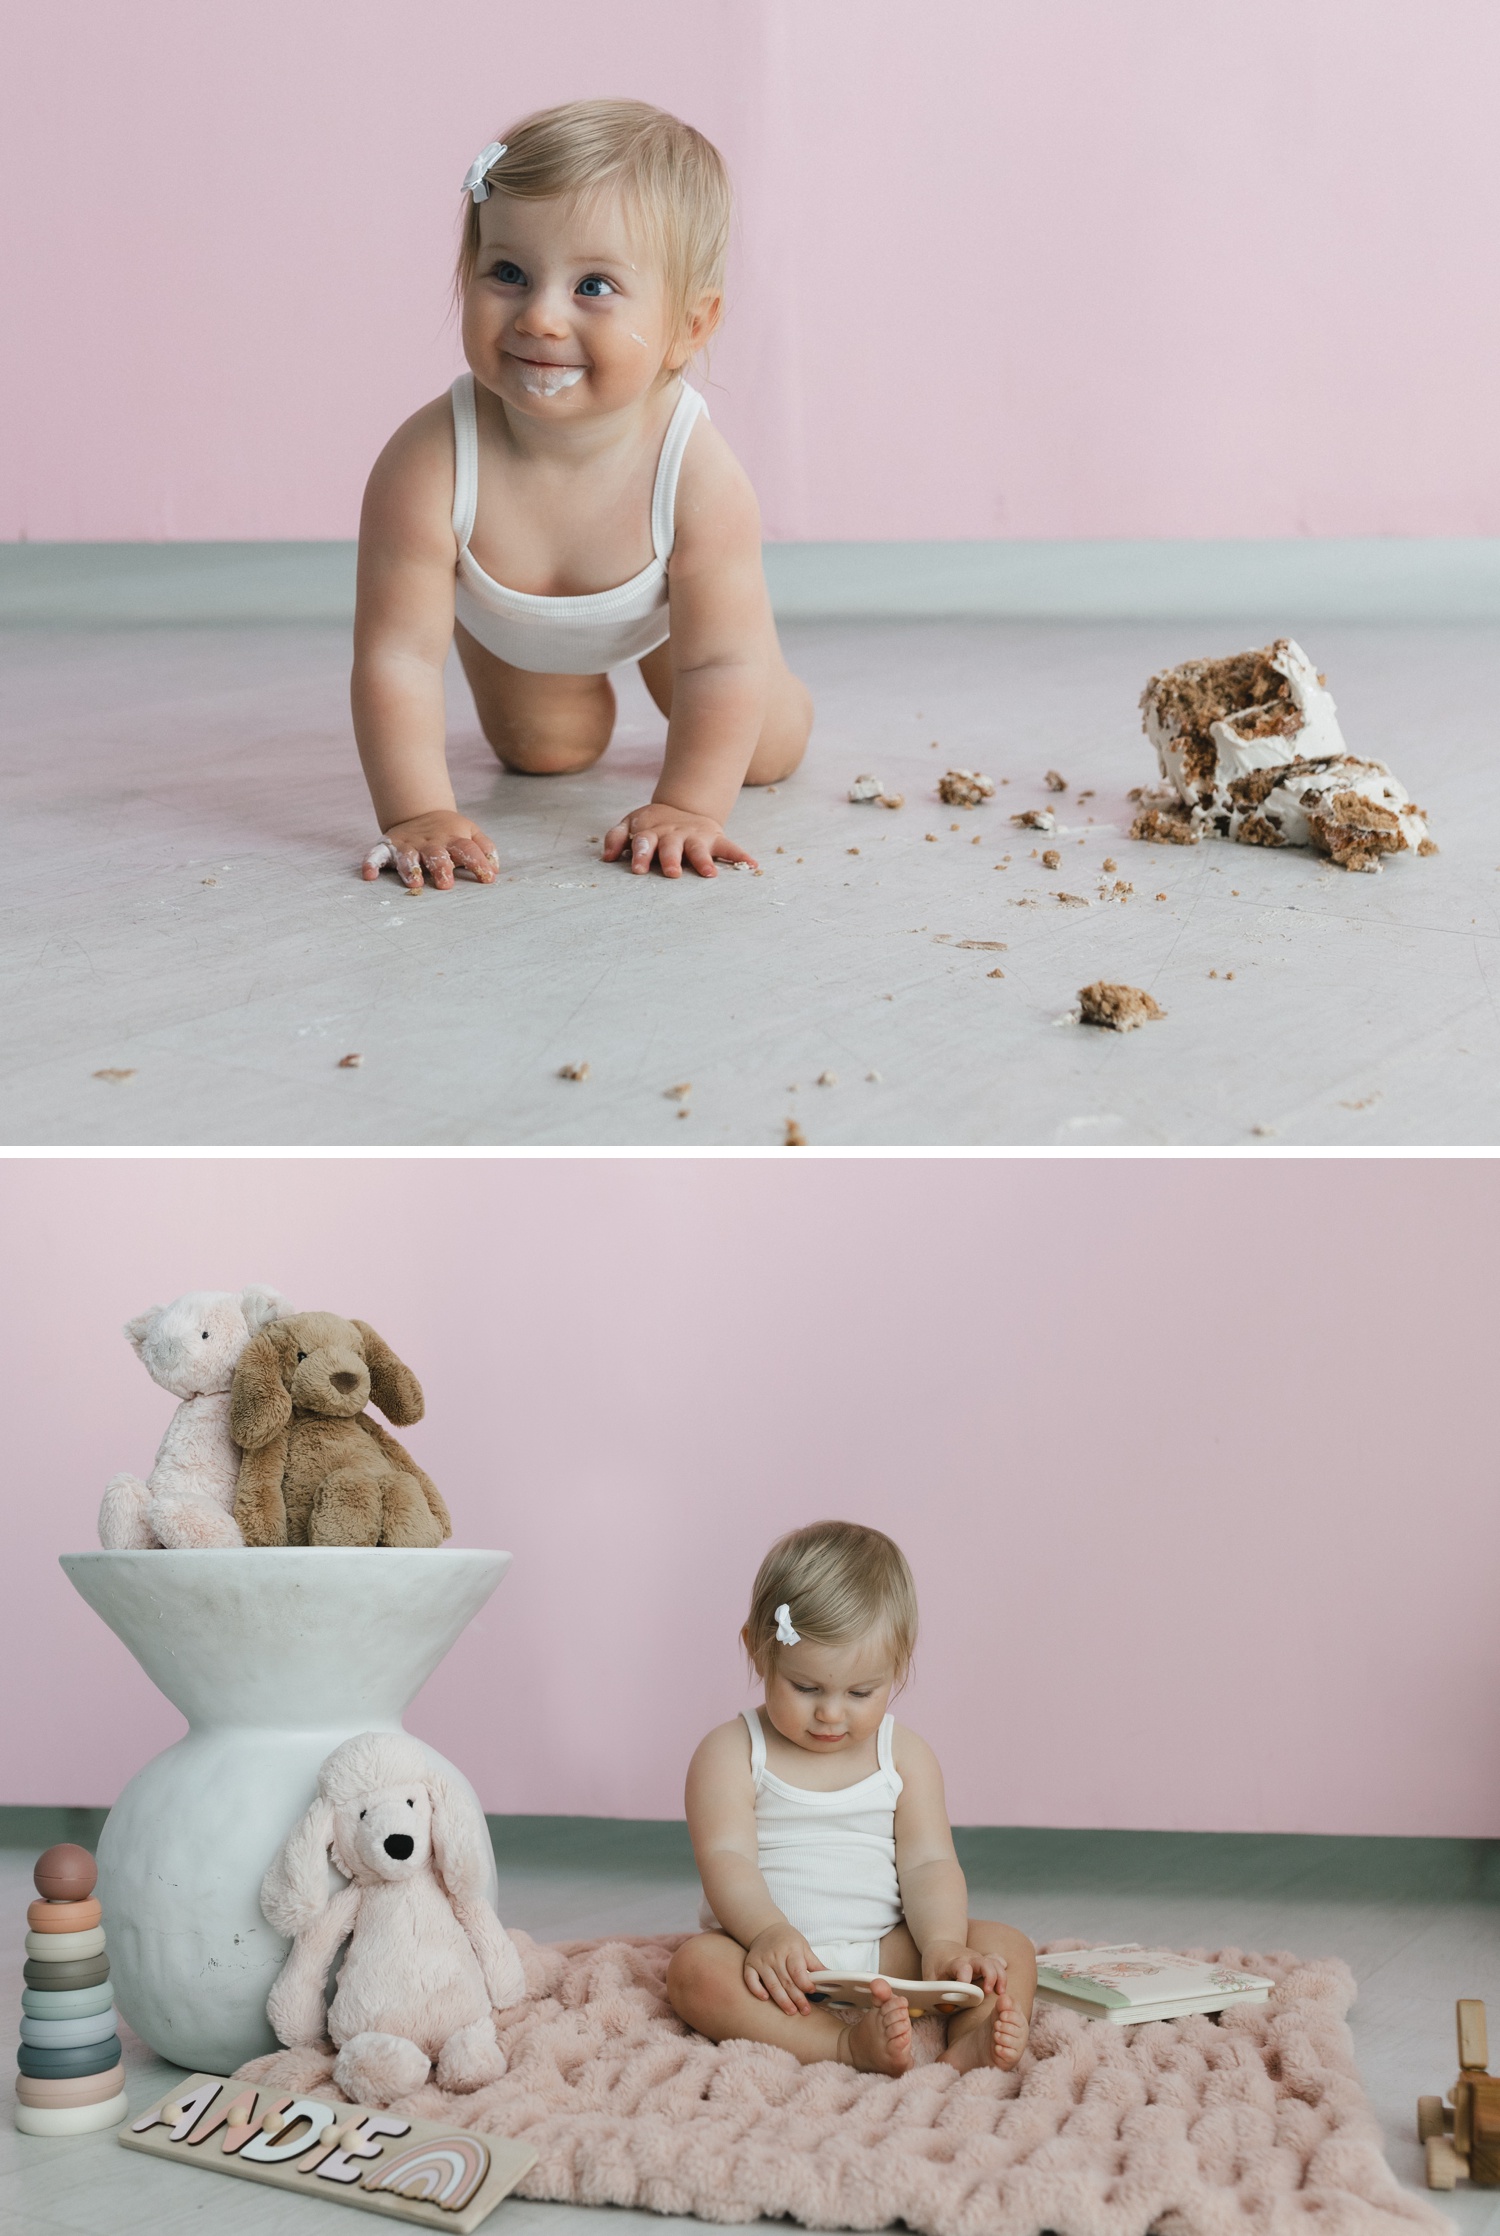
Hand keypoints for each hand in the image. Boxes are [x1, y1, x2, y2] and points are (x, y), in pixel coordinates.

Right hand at [362, 811, 498, 892]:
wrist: (419, 811)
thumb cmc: (450, 832)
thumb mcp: (470, 833)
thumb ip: (484, 849)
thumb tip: (495, 869)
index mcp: (453, 838)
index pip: (468, 849)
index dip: (478, 862)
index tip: (487, 878)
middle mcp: (430, 842)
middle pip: (437, 854)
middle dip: (441, 867)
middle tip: (446, 884)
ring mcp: (408, 844)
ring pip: (409, 857)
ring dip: (411, 869)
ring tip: (415, 883)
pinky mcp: (388, 847)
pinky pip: (377, 855)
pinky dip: (371, 863)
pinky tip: (369, 875)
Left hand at [602, 802, 756, 879]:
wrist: (682, 808)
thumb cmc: (652, 826)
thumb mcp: (631, 825)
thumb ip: (616, 838)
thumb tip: (606, 857)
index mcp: (651, 832)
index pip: (644, 843)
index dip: (641, 855)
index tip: (639, 870)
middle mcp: (673, 834)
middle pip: (671, 847)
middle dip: (671, 860)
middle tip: (672, 874)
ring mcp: (695, 836)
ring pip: (698, 849)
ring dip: (704, 860)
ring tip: (709, 875)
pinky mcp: (714, 837)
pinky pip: (730, 847)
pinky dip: (741, 855)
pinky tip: (753, 865)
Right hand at [744, 1925, 821, 2014]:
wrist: (766, 1929)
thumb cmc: (788, 1941)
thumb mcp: (804, 1947)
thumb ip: (815, 1964)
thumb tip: (830, 1977)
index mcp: (791, 1949)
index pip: (797, 1970)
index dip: (805, 1983)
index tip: (812, 1991)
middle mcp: (774, 1955)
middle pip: (786, 1981)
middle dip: (797, 1998)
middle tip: (805, 2010)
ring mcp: (761, 1960)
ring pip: (772, 1984)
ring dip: (782, 2000)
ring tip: (792, 2011)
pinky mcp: (750, 1965)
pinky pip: (751, 1980)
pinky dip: (757, 1990)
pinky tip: (765, 1999)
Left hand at [922, 1938, 1006, 1995]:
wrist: (940, 1945)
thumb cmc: (935, 1965)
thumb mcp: (929, 1978)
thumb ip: (935, 1994)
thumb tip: (947, 2008)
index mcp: (954, 1963)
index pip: (962, 1967)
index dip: (965, 1978)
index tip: (965, 1988)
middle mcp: (968, 1959)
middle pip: (984, 1963)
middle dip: (990, 1976)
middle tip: (989, 1992)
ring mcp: (978, 1959)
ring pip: (994, 1963)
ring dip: (1000, 1977)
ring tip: (1000, 1993)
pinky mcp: (984, 1961)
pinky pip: (997, 1962)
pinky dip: (1002, 1970)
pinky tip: (1002, 1982)